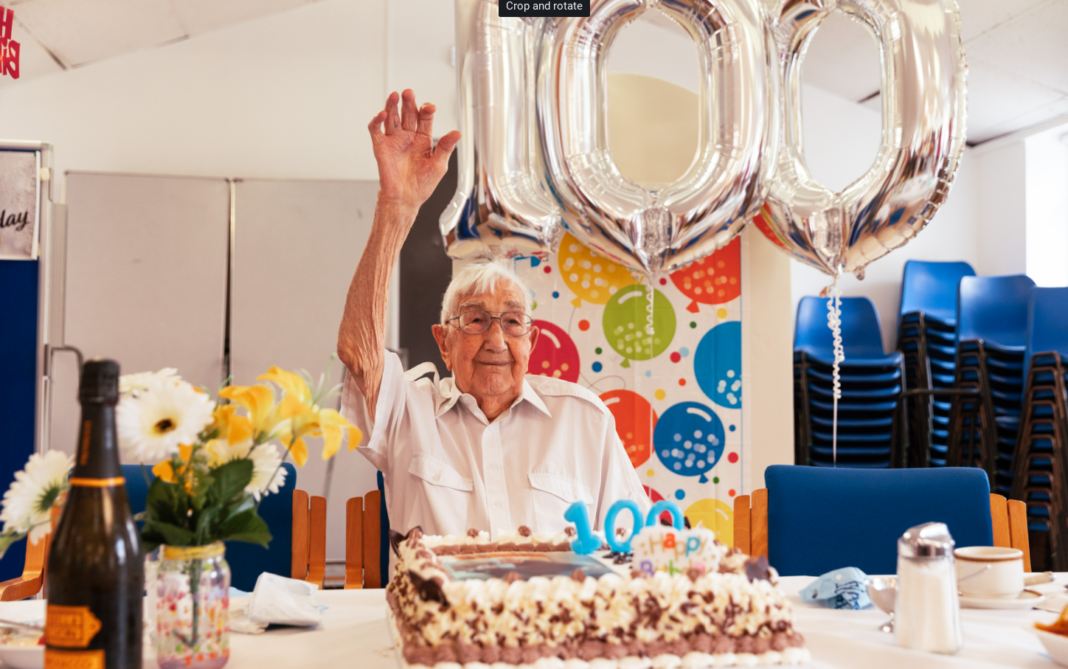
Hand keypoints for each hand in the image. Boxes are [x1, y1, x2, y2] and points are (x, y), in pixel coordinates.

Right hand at [368, 90, 460, 208]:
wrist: (405, 200)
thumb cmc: (422, 185)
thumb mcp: (439, 165)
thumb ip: (445, 148)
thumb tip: (457, 133)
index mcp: (423, 139)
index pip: (424, 118)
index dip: (426, 110)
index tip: (430, 107)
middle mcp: (408, 137)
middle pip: (407, 114)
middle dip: (409, 103)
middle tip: (409, 93)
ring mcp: (394, 140)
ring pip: (392, 118)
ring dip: (392, 106)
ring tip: (395, 95)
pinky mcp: (381, 147)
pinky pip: (376, 130)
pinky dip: (377, 121)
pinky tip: (382, 114)